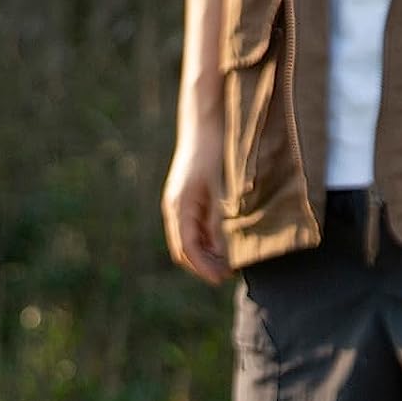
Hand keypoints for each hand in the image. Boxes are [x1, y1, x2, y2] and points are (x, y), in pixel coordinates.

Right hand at [162, 128, 229, 284]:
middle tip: (227, 275)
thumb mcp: (219, 188)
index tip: (221, 278)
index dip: (204, 268)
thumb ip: (216, 220)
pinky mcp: (185, 199)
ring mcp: (178, 204)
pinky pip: (191, 229)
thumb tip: (219, 251)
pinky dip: (205, 242)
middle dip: (203, 266)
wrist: (204, 122)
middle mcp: (174, 208)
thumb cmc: (213, 150)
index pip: (188, 249)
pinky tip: (222, 245)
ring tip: (227, 264)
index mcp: (179, 207)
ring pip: (187, 242)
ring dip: (204, 256)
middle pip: (184, 251)